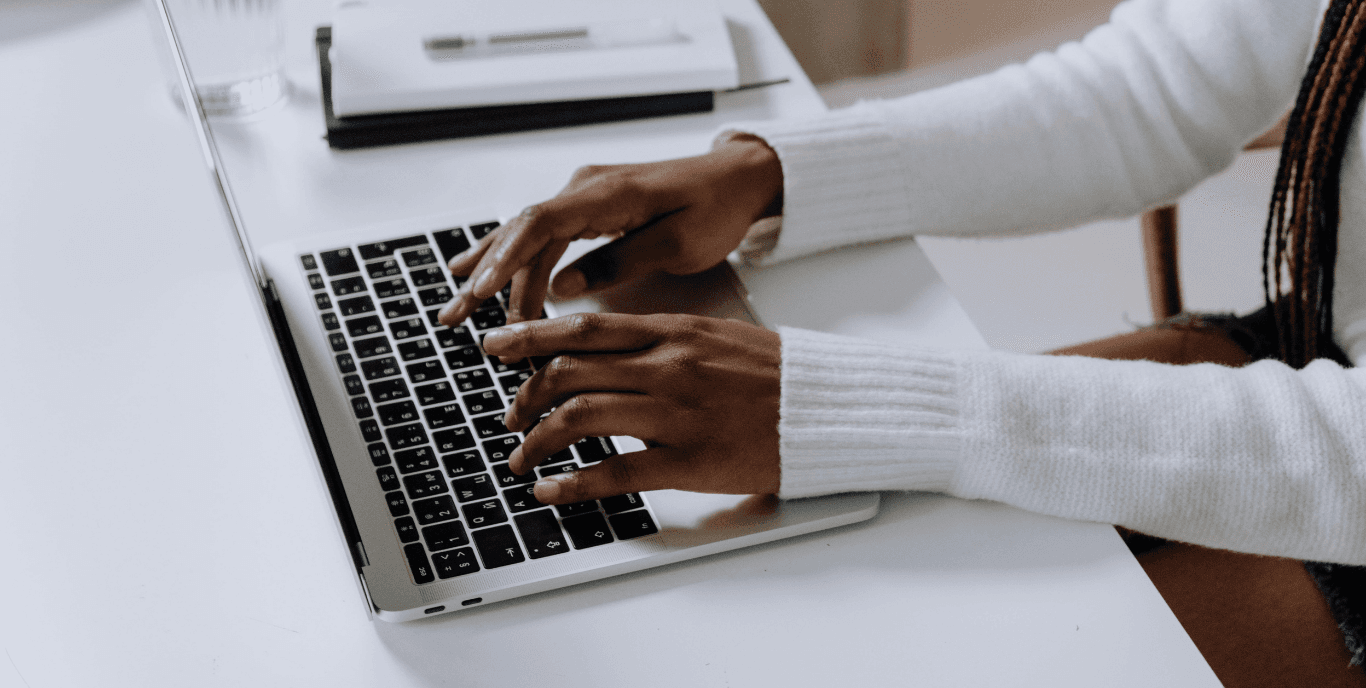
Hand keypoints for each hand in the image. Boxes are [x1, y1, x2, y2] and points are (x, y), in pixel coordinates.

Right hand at [437, 133, 781, 327]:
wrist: (736, 178)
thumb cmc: (716, 207)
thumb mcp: (680, 242)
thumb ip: (620, 261)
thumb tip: (562, 286)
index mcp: (608, 192)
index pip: (541, 223)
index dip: (506, 260)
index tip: (481, 293)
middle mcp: (586, 188)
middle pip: (522, 233)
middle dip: (486, 279)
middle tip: (456, 319)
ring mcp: (583, 195)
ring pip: (523, 235)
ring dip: (489, 272)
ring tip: (454, 309)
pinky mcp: (587, 207)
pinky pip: (538, 233)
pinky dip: (506, 256)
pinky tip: (471, 270)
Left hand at [480, 312, 781, 503]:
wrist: (827, 408)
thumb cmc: (774, 375)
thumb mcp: (715, 336)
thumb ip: (663, 340)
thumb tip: (613, 350)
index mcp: (673, 332)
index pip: (584, 329)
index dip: (530, 336)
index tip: (497, 345)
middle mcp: (667, 367)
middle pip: (570, 371)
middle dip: (526, 395)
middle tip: (510, 415)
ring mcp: (675, 413)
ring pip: (580, 418)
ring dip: (538, 441)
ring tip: (522, 457)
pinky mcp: (688, 461)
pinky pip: (614, 472)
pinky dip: (572, 483)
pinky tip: (551, 490)